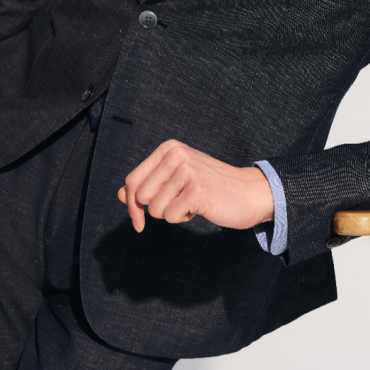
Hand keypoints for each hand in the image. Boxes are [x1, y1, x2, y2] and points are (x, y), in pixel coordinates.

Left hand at [117, 140, 274, 232]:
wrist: (249, 192)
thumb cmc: (211, 187)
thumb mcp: (176, 179)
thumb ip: (148, 184)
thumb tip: (121, 194)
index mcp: (169, 148)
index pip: (132, 180)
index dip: (131, 204)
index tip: (138, 221)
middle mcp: (176, 154)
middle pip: (140, 197)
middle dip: (155, 209)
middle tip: (179, 203)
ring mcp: (187, 170)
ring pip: (155, 209)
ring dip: (172, 213)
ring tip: (192, 202)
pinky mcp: (196, 190)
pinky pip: (170, 216)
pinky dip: (183, 218)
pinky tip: (200, 207)